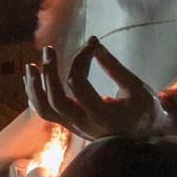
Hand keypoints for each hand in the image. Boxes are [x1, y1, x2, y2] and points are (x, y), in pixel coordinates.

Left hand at [24, 40, 176, 139]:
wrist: (146, 133)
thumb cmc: (144, 107)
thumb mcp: (135, 86)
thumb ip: (114, 66)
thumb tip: (93, 43)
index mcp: (103, 116)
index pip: (79, 86)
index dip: (81, 60)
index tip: (91, 44)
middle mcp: (85, 124)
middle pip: (56, 101)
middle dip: (49, 74)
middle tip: (48, 50)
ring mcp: (74, 127)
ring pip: (45, 110)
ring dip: (35, 87)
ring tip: (30, 65)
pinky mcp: (69, 124)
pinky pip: (45, 112)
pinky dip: (36, 95)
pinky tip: (32, 78)